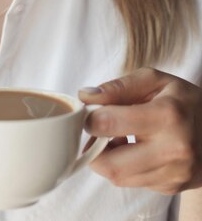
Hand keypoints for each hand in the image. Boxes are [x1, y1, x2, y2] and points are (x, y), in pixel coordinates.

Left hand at [78, 67, 201, 194]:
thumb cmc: (182, 99)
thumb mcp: (154, 80)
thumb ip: (118, 87)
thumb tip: (86, 97)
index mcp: (167, 115)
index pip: (109, 123)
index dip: (90, 119)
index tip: (89, 112)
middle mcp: (173, 150)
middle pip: (110, 164)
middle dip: (93, 148)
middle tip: (97, 130)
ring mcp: (174, 174)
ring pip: (119, 177)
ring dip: (108, 158)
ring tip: (119, 136)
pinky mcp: (172, 187)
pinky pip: (133, 182)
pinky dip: (125, 166)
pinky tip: (135, 148)